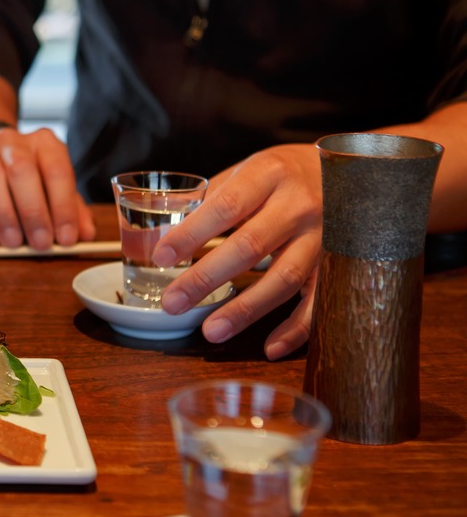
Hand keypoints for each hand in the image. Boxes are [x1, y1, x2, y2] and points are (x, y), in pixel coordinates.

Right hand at [0, 126, 95, 248]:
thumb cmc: (33, 180)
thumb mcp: (57, 190)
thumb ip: (73, 210)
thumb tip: (84, 235)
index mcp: (44, 143)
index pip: (57, 170)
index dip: (63, 207)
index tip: (66, 238)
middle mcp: (12, 142)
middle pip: (22, 171)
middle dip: (33, 213)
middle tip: (41, 244)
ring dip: (4, 216)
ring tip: (14, 243)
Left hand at [153, 144, 323, 359]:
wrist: (355, 168)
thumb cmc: (285, 173)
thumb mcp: (249, 170)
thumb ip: (211, 199)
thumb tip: (161, 234)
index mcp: (270, 174)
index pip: (226, 206)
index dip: (192, 233)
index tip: (160, 257)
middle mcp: (300, 204)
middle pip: (250, 246)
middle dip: (206, 278)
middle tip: (172, 304)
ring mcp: (326, 235)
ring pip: (284, 278)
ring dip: (246, 310)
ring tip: (211, 331)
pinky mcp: (342, 262)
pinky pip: (320, 300)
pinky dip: (297, 328)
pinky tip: (270, 348)